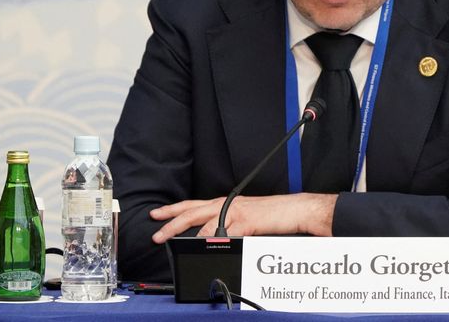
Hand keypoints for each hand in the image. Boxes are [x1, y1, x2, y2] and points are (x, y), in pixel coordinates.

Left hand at [149, 193, 337, 243]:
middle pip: (192, 213)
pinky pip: (226, 234)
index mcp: (223, 201)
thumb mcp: (242, 215)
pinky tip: (206, 247)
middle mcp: (226, 204)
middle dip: (172, 224)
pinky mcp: (246, 222)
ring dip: (190, 237)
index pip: (192, 204)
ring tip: (177, 245)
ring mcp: (235, 212)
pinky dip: (215, 241)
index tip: (156, 215)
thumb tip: (207, 236)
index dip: (173, 210)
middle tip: (157, 235)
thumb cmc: (269, 213)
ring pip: (206, 225)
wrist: (291, 209)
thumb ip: (225, 223)